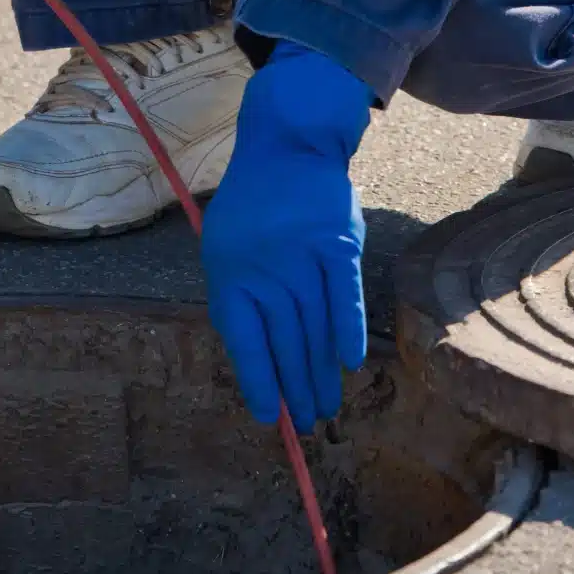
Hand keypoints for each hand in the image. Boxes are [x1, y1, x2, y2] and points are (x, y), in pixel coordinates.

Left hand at [200, 41, 370, 432]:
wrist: (286, 149)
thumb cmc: (251, 208)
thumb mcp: (223, 250)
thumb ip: (237, 300)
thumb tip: (254, 359)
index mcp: (231, 276)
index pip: (246, 342)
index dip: (258, 382)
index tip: (269, 417)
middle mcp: (266, 271)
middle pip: (284, 343)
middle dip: (295, 388)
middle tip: (307, 424)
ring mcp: (304, 258)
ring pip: (314, 328)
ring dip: (321, 371)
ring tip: (327, 405)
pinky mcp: (338, 245)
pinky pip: (344, 296)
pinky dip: (347, 330)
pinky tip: (349, 362)